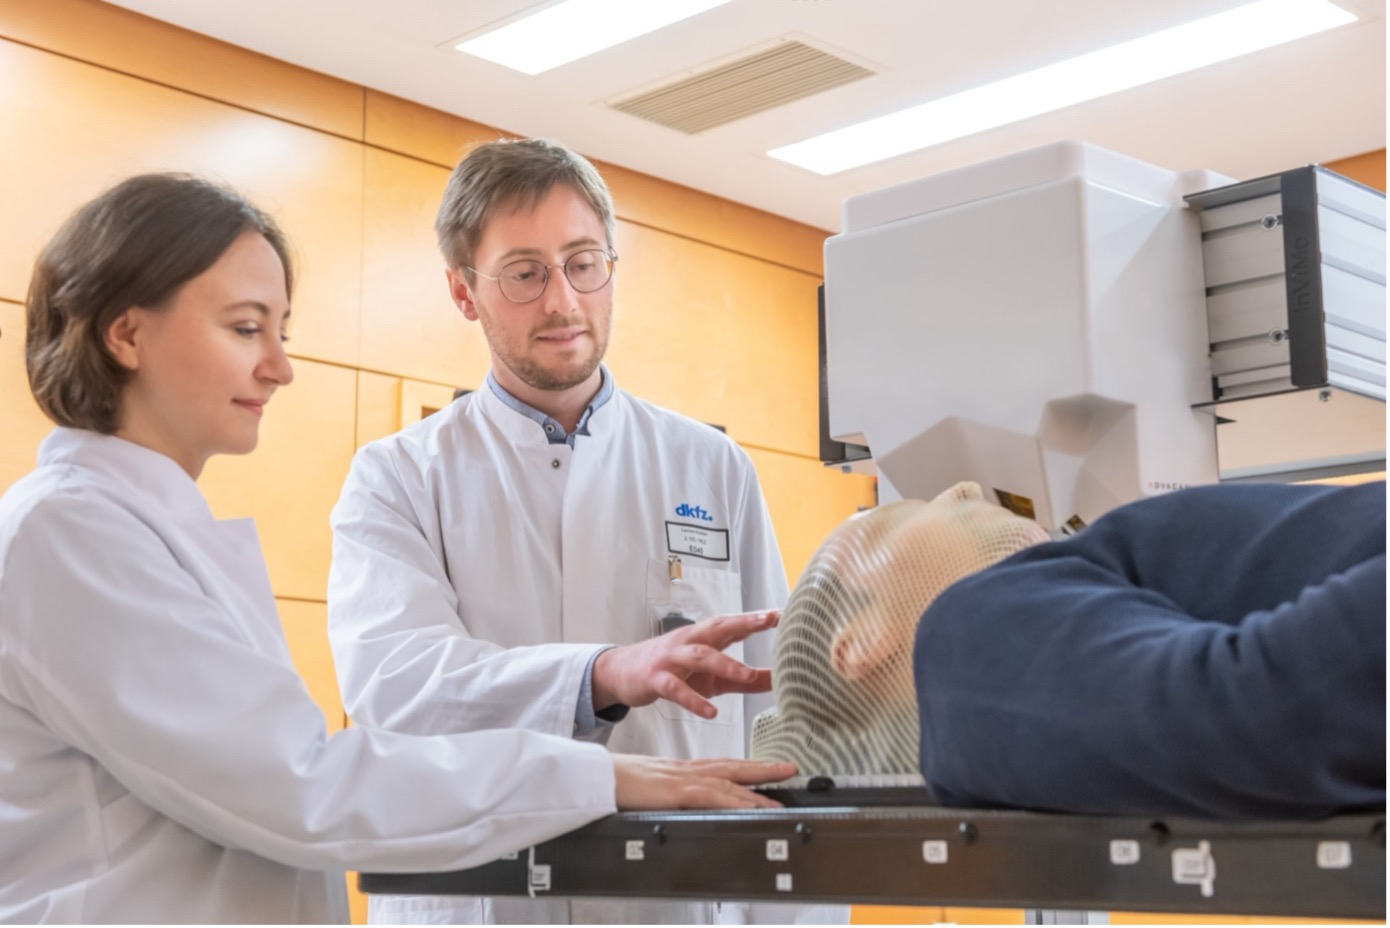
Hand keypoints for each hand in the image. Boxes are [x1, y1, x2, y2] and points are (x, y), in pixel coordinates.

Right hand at [592, 610, 777, 718]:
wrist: (622, 673)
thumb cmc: (672, 671)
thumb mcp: (712, 677)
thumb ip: (744, 680)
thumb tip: (780, 681)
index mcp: (704, 638)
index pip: (734, 623)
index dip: (757, 618)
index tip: (783, 613)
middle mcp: (689, 642)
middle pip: (718, 627)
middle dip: (744, 622)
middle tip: (768, 619)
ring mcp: (672, 659)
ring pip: (699, 655)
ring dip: (723, 663)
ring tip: (745, 674)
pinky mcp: (655, 679)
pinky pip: (676, 689)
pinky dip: (693, 700)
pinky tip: (710, 712)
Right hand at [612, 755, 795, 810]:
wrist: (596, 777)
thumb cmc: (616, 782)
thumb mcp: (648, 784)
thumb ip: (666, 790)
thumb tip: (677, 799)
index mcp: (681, 769)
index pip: (720, 765)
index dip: (745, 766)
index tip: (766, 767)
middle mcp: (687, 770)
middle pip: (732, 766)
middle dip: (762, 768)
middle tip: (789, 766)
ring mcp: (683, 779)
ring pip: (729, 780)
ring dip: (759, 784)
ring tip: (782, 783)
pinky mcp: (677, 792)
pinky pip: (713, 796)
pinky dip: (735, 799)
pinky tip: (751, 804)